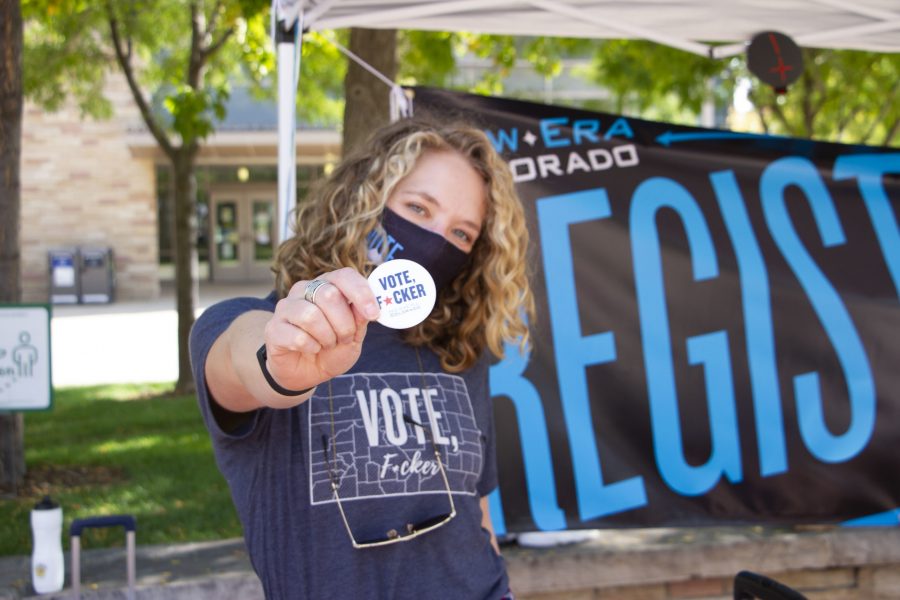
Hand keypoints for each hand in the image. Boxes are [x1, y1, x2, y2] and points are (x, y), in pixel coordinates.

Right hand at [263, 268, 379, 390]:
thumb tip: (366, 308)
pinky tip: (312, 349)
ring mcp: (286, 307)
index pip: (344, 276)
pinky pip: (297, 336)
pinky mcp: (273, 328)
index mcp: (327, 285)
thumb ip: (360, 320)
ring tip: (327, 345)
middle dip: (344, 324)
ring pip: (311, 315)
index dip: (361, 293)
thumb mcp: (354, 336)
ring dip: (327, 337)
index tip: (374, 315)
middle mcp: (304, 290)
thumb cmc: (332, 349)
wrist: (307, 373)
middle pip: (329, 295)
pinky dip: (311, 347)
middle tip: (344, 338)